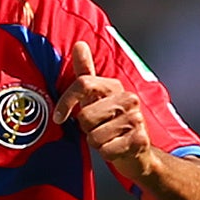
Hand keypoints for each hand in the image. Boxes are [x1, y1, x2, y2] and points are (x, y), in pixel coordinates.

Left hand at [55, 39, 156, 182]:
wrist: (137, 152)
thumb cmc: (111, 123)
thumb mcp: (96, 97)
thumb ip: (86, 72)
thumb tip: (79, 45)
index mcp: (115, 87)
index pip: (83, 83)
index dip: (66, 102)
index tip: (59, 117)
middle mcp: (129, 99)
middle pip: (85, 116)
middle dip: (86, 129)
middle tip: (98, 129)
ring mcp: (136, 120)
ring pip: (94, 137)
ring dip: (96, 143)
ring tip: (108, 139)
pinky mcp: (139, 141)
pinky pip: (106, 151)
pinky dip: (107, 154)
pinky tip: (116, 149)